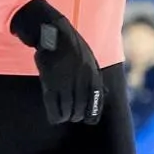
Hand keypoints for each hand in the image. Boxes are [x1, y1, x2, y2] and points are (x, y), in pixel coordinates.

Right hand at [9, 0, 103, 124]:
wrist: (53, 33)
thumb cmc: (71, 46)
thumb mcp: (89, 59)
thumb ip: (95, 76)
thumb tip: (103, 93)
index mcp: (93, 74)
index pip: (96, 102)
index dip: (92, 114)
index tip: (88, 120)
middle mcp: (81, 80)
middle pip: (80, 109)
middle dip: (76, 115)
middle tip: (71, 115)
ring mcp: (65, 82)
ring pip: (68, 110)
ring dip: (66, 116)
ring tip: (63, 116)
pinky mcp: (50, 82)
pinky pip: (53, 105)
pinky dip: (55, 115)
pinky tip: (54, 116)